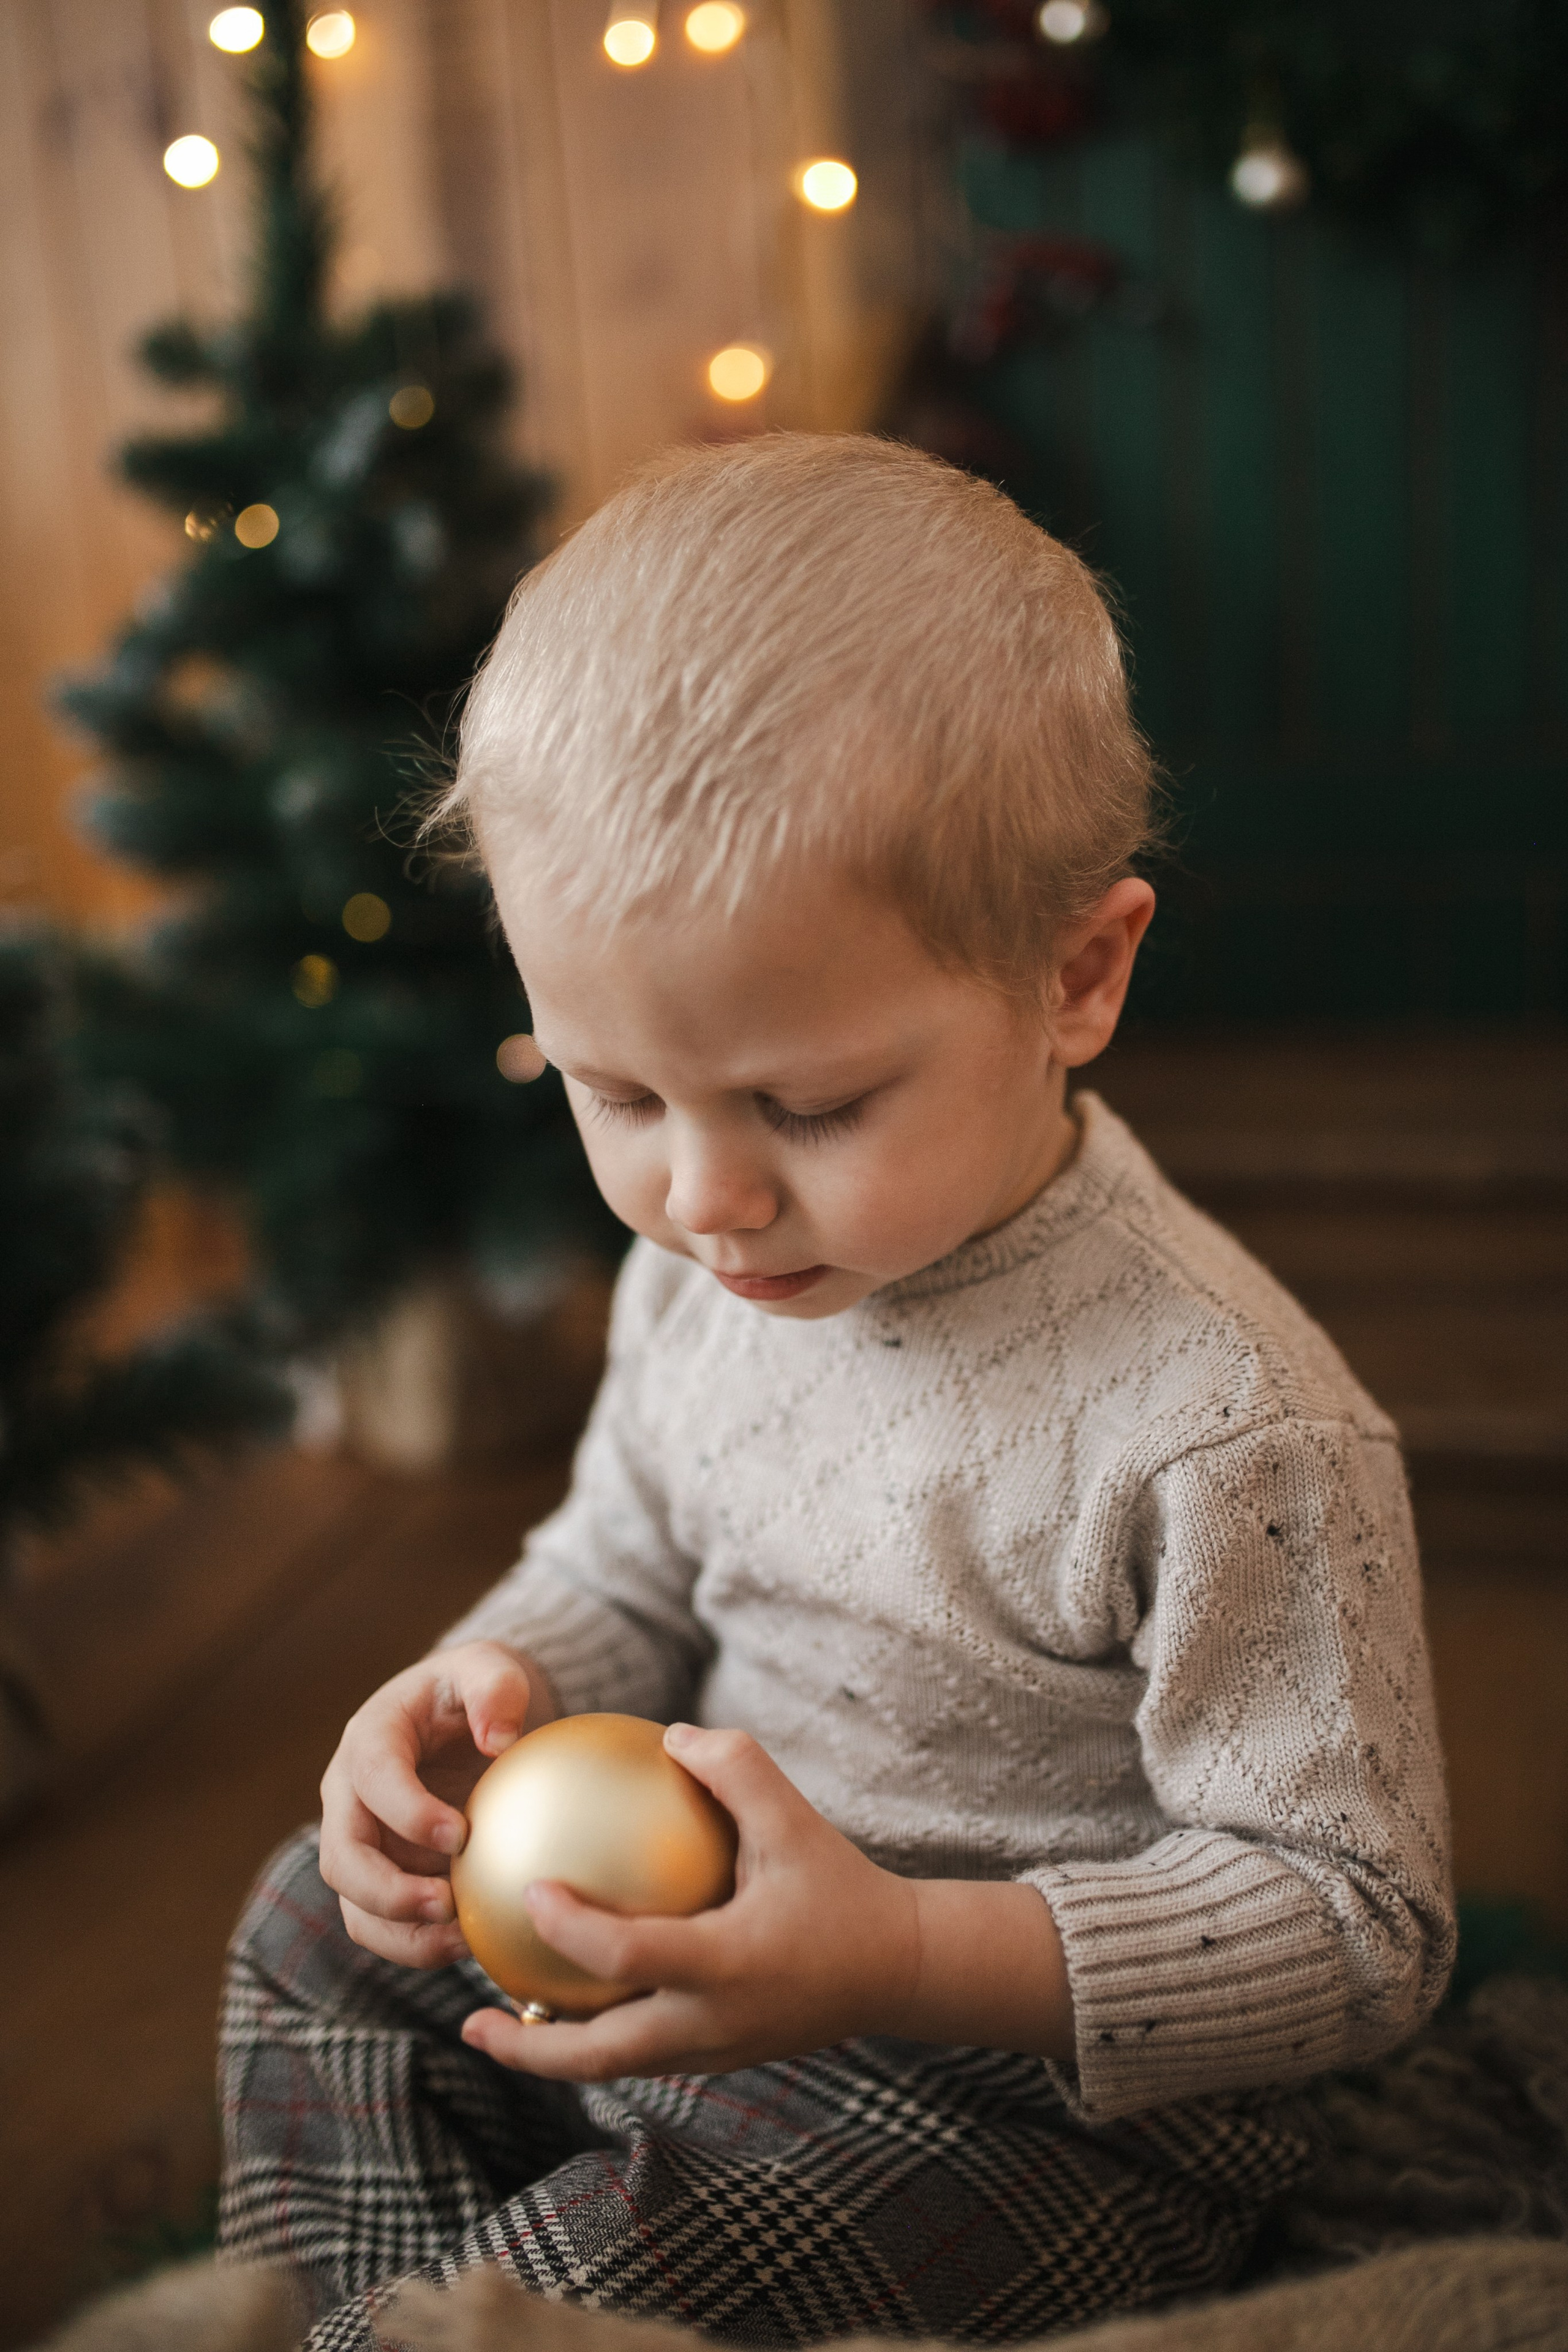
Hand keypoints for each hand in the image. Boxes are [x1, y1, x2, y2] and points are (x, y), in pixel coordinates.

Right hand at [319, 1639, 554, 1968]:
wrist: (465, 1719)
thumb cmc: (475, 1691)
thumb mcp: (490, 1669)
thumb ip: (496, 1690)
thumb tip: (499, 1738)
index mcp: (371, 1738)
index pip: (373, 1777)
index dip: (407, 1811)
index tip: (461, 1836)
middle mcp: (350, 1796)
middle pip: (342, 1857)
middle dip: (387, 1890)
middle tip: (448, 1905)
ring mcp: (361, 1842)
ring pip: (355, 1904)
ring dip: (401, 1930)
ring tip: (462, 1938)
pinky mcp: (382, 1877)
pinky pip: (383, 1925)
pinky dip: (417, 1944)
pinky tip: (470, 1943)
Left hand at [459, 1724, 1073, 2080]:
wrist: (896, 1969)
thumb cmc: (841, 1885)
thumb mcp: (795, 1819)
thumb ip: (735, 1769)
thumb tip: (669, 1734)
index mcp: (727, 1964)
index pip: (630, 1955)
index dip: (572, 1929)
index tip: (529, 1891)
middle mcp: (711, 2022)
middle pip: (600, 2056)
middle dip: (529, 2047)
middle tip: (469, 2020)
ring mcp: (713, 2052)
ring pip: (614, 2067)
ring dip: (554, 2051)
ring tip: (497, 2021)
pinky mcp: (717, 2058)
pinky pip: (641, 2054)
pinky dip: (595, 2039)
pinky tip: (566, 2000)